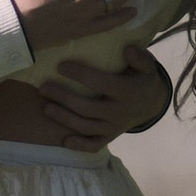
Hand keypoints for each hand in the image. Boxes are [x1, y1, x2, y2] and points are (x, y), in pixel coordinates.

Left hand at [29, 52, 174, 149]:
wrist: (153, 104)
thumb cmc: (142, 78)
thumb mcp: (147, 66)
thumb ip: (139, 57)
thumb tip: (127, 49)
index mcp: (126, 91)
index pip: (100, 83)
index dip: (80, 75)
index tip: (60, 66)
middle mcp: (118, 112)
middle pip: (87, 108)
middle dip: (64, 98)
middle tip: (43, 88)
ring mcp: (114, 127)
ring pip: (86, 127)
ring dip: (65, 119)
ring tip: (45, 108)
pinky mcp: (110, 136)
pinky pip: (95, 145)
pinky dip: (80, 145)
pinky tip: (64, 141)